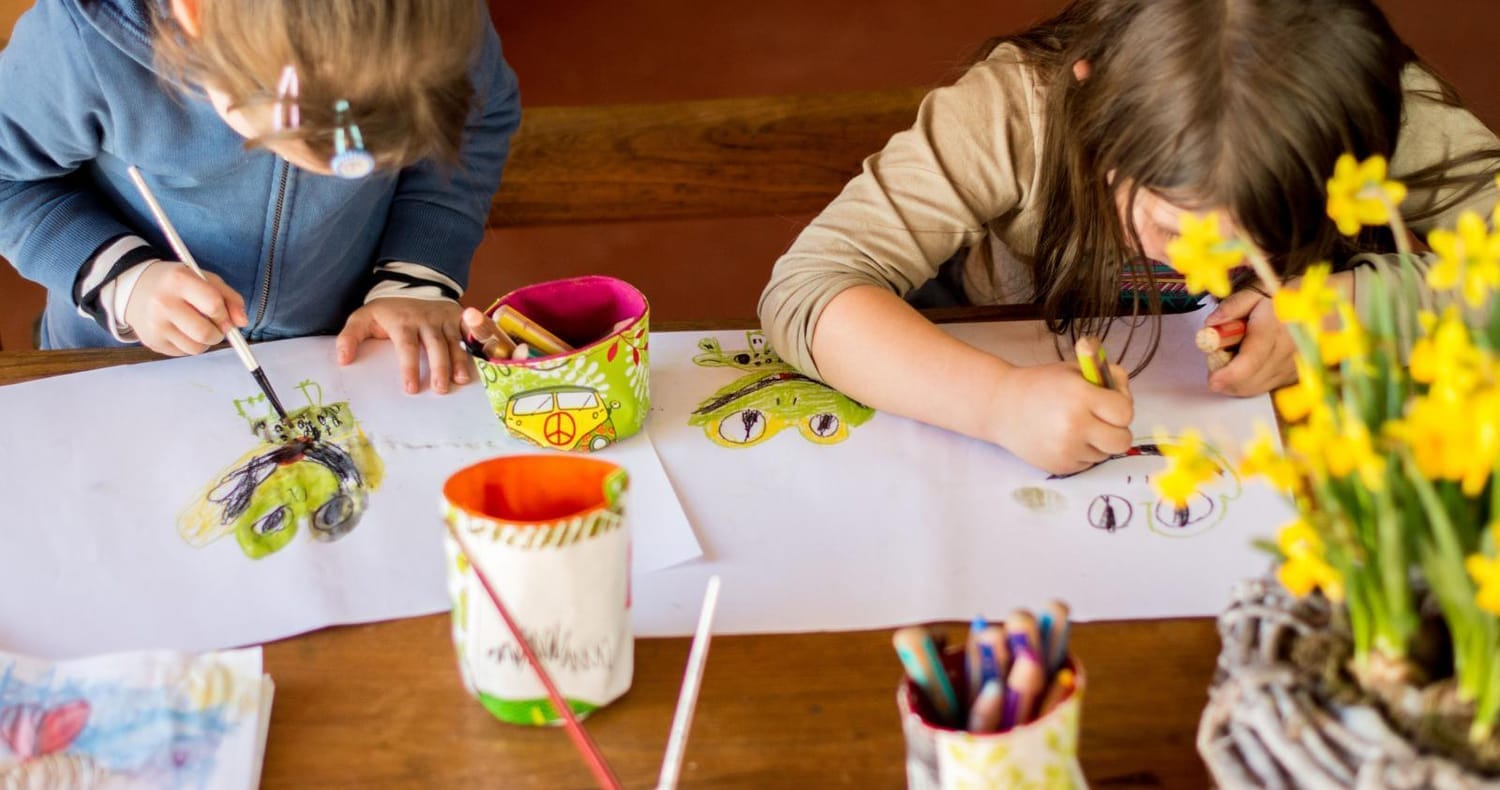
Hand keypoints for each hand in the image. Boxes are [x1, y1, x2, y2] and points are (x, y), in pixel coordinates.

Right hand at [123, 261, 247, 355]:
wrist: (135, 288)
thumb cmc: (177, 283)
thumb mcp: (204, 279)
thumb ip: (229, 297)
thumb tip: (242, 322)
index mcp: (179, 280)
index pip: (213, 304)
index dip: (225, 315)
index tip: (225, 317)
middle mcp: (163, 303)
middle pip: (205, 333)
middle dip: (218, 334)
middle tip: (215, 327)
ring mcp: (155, 325)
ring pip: (196, 348)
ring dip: (205, 342)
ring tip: (197, 326)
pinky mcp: (152, 342)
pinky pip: (183, 353)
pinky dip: (190, 345)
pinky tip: (181, 330)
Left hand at [336, 297, 470, 393]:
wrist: (410, 284)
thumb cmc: (386, 311)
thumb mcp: (362, 318)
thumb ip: (349, 337)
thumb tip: (343, 361)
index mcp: (402, 322)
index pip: (406, 346)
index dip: (409, 367)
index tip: (410, 389)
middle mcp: (426, 320)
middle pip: (434, 345)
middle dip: (439, 367)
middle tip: (441, 389)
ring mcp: (444, 318)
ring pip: (454, 341)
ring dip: (460, 361)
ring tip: (462, 380)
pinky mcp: (458, 316)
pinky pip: (470, 330)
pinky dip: (479, 341)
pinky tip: (483, 358)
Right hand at [987, 360, 1133, 475]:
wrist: (1002, 407)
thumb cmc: (1041, 385)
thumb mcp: (1074, 370)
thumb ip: (1107, 377)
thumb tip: (1126, 395)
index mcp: (1080, 396)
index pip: (1125, 412)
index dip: (1120, 407)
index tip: (1109, 404)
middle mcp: (1075, 425)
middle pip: (1122, 441)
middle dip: (1117, 431)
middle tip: (1103, 422)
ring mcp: (1067, 449)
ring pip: (1106, 454)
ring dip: (1098, 442)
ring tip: (1075, 428)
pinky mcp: (1060, 466)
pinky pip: (1088, 463)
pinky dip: (1082, 452)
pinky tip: (1063, 438)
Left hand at [1205, 271, 1353, 395]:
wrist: (1327, 307)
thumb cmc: (1286, 296)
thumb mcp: (1257, 291)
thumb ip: (1233, 306)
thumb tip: (1210, 324)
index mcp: (1273, 330)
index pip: (1250, 361)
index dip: (1230, 374)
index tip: (1213, 380)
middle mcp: (1284, 354)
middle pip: (1249, 381)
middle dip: (1225, 379)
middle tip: (1214, 363)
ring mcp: (1291, 368)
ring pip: (1256, 388)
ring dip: (1235, 384)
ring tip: (1228, 363)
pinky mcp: (1294, 376)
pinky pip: (1266, 387)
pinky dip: (1249, 384)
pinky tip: (1244, 368)